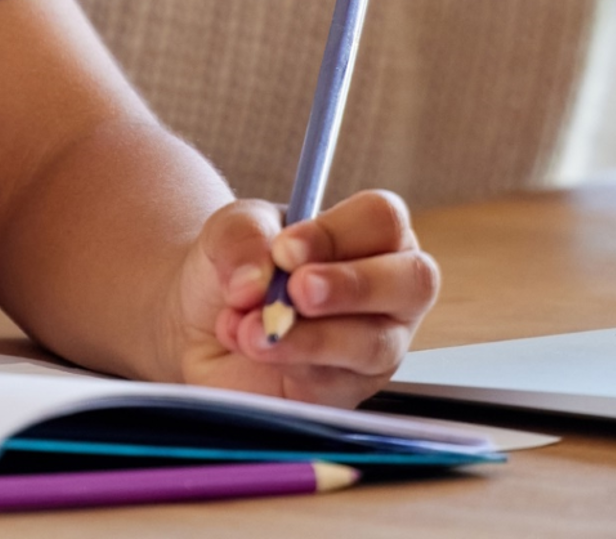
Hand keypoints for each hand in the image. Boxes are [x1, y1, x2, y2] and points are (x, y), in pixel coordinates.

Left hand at [172, 189, 438, 405]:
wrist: (201, 327)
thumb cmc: (239, 269)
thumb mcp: (230, 232)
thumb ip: (244, 237)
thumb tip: (255, 280)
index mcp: (370, 235)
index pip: (383, 221)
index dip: (336, 234)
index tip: (284, 250)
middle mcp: (388, 289)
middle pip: (413, 282)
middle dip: (353, 286)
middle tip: (297, 291)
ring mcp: (375, 346)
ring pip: (374, 344)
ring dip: (310, 338)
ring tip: (253, 330)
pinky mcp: (347, 392)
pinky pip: (335, 385)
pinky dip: (287, 364)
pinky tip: (249, 346)